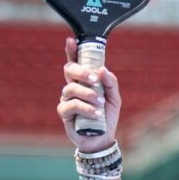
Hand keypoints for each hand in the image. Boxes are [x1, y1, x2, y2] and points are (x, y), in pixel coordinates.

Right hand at [57, 37, 120, 153]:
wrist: (102, 138)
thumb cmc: (107, 116)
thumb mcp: (114, 98)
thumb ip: (110, 82)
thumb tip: (102, 69)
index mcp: (85, 80)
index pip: (76, 62)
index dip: (72, 51)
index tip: (71, 41)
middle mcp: (74, 86)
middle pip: (69, 70)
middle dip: (82, 72)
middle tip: (95, 80)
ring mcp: (67, 98)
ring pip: (71, 87)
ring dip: (88, 94)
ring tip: (100, 103)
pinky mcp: (64, 112)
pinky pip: (71, 104)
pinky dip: (85, 107)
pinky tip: (95, 113)